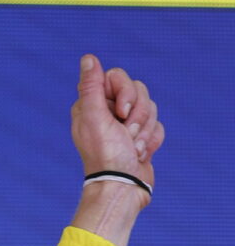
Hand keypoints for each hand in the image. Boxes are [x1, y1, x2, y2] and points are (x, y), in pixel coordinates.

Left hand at [71, 55, 164, 195]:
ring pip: (150, 107)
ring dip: (144, 130)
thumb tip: (88, 58)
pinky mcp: (141, 135)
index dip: (125, 91)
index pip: (117, 76)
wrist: (123, 187)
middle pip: (138, 89)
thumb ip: (91, 87)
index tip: (121, 112)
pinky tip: (139, 154)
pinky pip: (158, 125)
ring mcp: (126, 124)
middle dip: (138, 114)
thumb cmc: (106, 154)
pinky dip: (151, 141)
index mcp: (92, 104)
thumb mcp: (95, 117)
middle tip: (126, 134)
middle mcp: (108, 111)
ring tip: (132, 148)